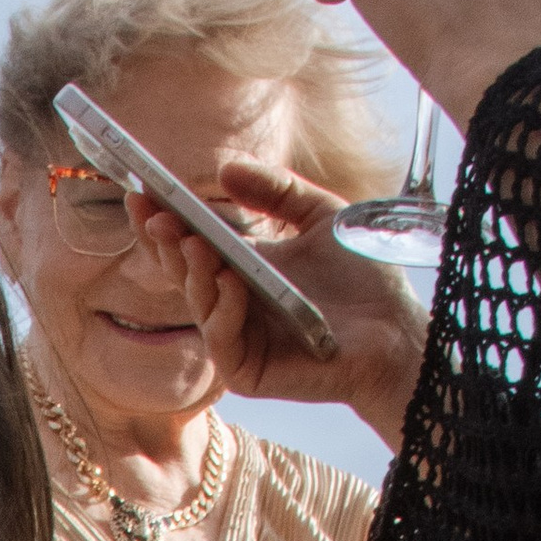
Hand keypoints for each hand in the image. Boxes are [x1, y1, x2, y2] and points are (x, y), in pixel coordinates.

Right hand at [136, 157, 424, 443]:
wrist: (397, 331)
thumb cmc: (364, 277)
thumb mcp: (321, 215)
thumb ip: (277, 190)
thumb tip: (226, 169)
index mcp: (240, 268)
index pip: (188, 243)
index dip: (163, 219)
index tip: (143, 189)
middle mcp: (230, 305)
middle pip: (181, 272)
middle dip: (165, 243)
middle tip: (156, 215)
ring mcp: (236, 339)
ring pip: (198, 302)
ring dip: (193, 271)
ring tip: (193, 240)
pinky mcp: (247, 371)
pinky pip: (223, 338)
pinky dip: (225, 308)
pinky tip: (232, 280)